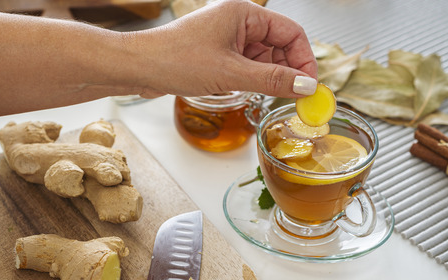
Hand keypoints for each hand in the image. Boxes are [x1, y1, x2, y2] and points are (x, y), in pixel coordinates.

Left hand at [131, 0, 316, 98]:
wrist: (138, 67)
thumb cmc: (175, 59)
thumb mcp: (231, 73)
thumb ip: (272, 80)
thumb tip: (305, 86)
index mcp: (244, 13)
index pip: (291, 32)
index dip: (304, 60)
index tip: (309, 86)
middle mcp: (237, 22)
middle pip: (279, 46)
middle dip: (288, 71)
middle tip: (294, 98)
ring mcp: (226, 38)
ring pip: (262, 59)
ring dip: (268, 78)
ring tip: (265, 96)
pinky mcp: (216, 54)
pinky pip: (245, 66)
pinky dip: (251, 81)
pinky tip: (245, 93)